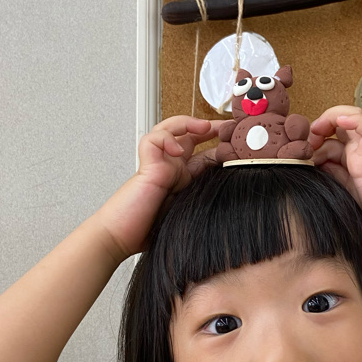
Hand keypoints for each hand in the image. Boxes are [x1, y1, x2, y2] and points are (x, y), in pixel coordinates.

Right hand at [96, 115, 223, 259]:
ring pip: (169, 128)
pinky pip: (154, 139)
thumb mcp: (191, 214)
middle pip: (190, 136)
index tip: (240, 146)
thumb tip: (237, 195)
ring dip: (187, 123)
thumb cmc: (149, 232)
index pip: (205, 154)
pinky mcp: (146, 165)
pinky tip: (176, 149)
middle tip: (230, 126)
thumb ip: (208, 201)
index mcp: (183, 180)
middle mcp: (171, 168)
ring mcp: (159, 164)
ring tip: (205, 127)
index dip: (221, 146)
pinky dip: (166, 138)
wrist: (121, 239)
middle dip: (211, 127)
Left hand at [309, 106, 361, 238]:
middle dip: (318, 125)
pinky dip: (355, 120)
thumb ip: (331, 172)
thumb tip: (312, 161)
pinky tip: (341, 120)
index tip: (302, 151)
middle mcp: (359, 148)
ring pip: (352, 116)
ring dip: (329, 119)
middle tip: (306, 144)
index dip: (314, 134)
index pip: (331, 131)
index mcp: (351, 155)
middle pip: (339, 119)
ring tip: (315, 137)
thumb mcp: (344, 187)